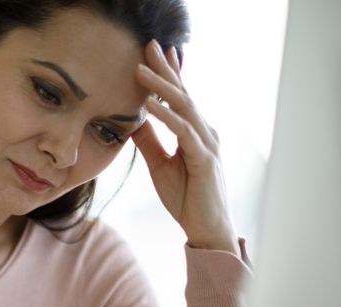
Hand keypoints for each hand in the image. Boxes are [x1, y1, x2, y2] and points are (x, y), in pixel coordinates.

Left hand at [131, 40, 240, 256]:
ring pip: (183, 107)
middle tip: (149, 44)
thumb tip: (133, 121)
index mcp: (195, 132)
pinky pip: (183, 131)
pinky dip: (166, 116)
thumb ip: (149, 142)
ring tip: (139, 69)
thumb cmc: (187, 199)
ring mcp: (207, 143)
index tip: (153, 53)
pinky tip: (150, 105)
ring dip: (161, 86)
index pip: (180, 97)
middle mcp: (205, 132)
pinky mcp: (204, 158)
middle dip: (165, 69)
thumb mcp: (160, 166)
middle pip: (183, 93)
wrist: (206, 228)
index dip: (167, 74)